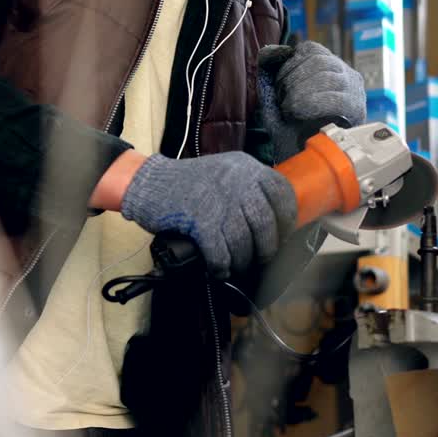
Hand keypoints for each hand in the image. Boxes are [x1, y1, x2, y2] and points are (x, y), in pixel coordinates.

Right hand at [119, 152, 296, 278]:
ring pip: (245, 242)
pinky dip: (221, 266)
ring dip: (242, 260)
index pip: (282, 193)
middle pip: (266, 223)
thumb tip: (274, 222)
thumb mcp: (224, 172)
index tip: (283, 233)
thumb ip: (248, 187)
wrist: (149, 183)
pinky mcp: (201, 220)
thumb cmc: (187, 184)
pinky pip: (221, 253)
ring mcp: (220, 200)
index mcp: (246, 167)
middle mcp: (238, 181)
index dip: (287, 218)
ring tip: (236, 265)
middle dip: (266, 248)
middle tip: (260, 258)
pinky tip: (219, 269)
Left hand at [261, 41, 364, 125]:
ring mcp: (355, 92)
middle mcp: (347, 75)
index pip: (312, 49)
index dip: (290, 62)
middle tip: (282, 98)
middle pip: (319, 60)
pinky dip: (311, 103)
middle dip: (292, 78)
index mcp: (330, 67)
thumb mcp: (276, 94)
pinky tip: (298, 112)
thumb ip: (271, 71)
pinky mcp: (357, 110)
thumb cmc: (290, 125)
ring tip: (289, 108)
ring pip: (327, 76)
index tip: (278, 83)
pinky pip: (336, 99)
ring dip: (300, 91)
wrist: (303, 157)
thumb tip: (266, 52)